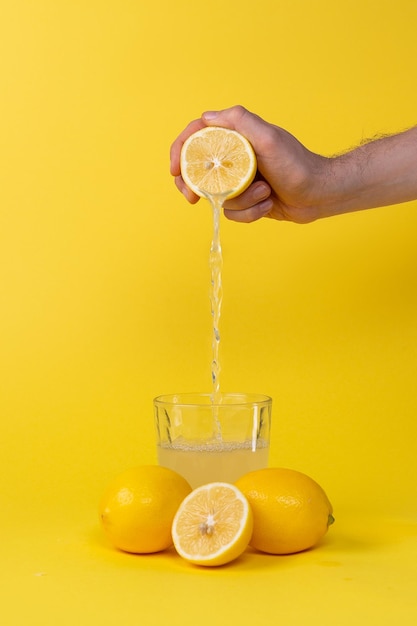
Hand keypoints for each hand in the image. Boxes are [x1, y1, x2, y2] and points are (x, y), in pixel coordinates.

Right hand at [170, 105, 328, 223]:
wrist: (320, 194)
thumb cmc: (298, 164)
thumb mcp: (269, 138)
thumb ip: (240, 121)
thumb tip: (206, 117)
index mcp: (236, 137)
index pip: (197, 138)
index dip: (179, 153)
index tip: (174, 171)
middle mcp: (235, 157)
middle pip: (198, 172)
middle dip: (196, 187)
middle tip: (194, 198)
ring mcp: (240, 180)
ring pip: (218, 197)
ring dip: (241, 200)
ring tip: (265, 192)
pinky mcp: (247, 200)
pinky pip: (234, 213)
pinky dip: (250, 213)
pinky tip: (268, 204)